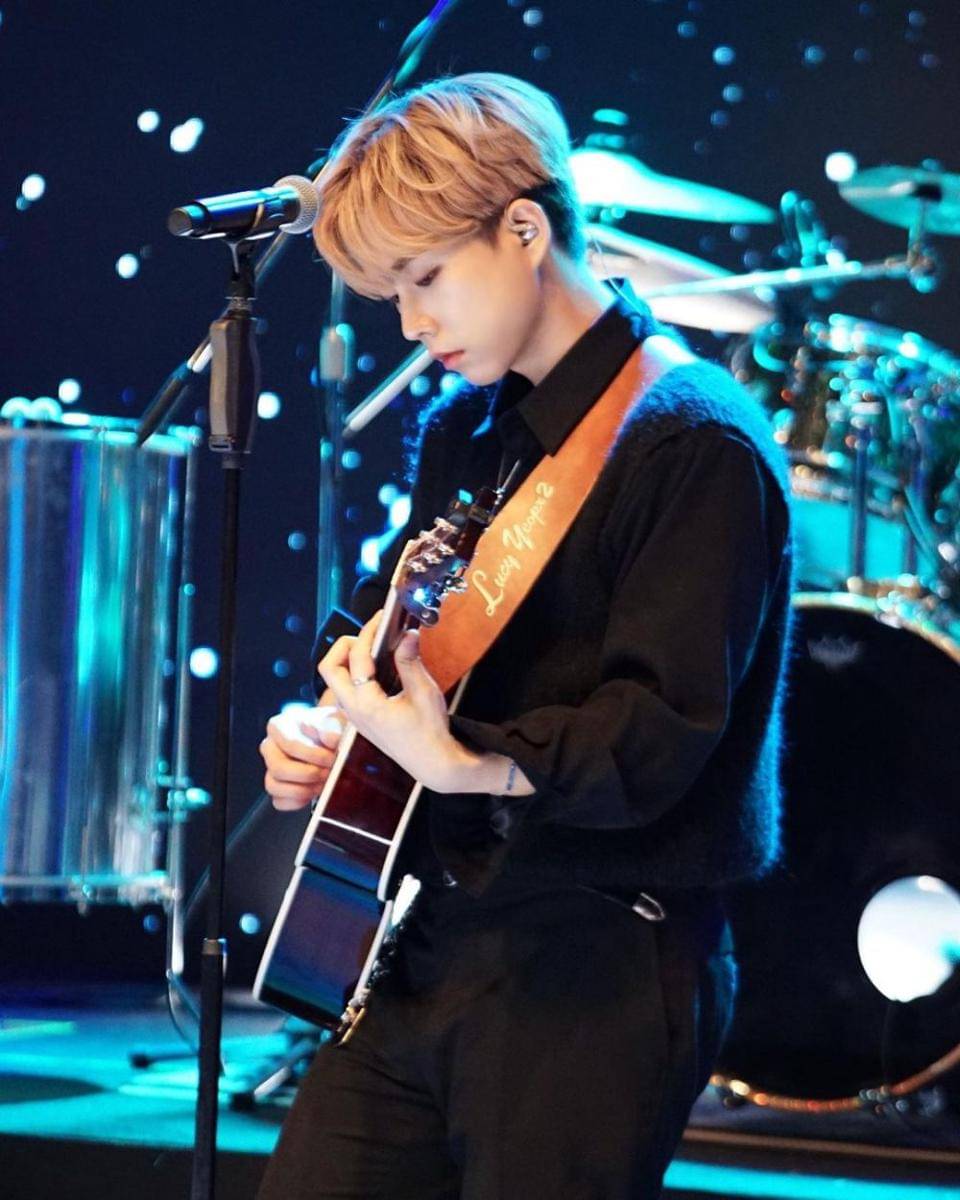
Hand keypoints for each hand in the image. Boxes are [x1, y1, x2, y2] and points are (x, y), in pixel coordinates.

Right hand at [260, 692, 344, 810]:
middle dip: (307, 774)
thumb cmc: (331, 728)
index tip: (332, 758)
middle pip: (278, 768)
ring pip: (274, 786)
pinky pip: (279, 802)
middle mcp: (270, 748)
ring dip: (302, 790)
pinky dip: (297, 802)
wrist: (334, 742)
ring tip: (322, 784)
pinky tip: (314, 793)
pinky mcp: (278, 788)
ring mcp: (271, 769)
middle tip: (328, 773)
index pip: (290, 744)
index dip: (313, 755)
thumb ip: (332, 726)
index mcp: (279, 726)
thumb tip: (331, 739)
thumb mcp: (335, 720)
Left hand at [318, 611, 476, 793]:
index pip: (357, 657)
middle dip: (346, 645)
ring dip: (350, 658)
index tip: (382, 617)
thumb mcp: (423, 693)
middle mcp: (353, 711)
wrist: (434, 765)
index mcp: (365, 704)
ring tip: (376, 646)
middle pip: (330, 668)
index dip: (369, 632)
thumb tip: (407, 634)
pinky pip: (348, 689)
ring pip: (337, 680)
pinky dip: (357, 672)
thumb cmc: (431, 733)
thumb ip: (410, 662)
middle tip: (371, 633)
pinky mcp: (362, 720)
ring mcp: (355, 717)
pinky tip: (380, 667)